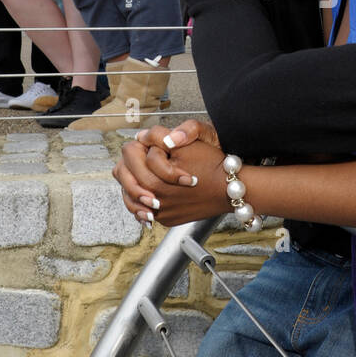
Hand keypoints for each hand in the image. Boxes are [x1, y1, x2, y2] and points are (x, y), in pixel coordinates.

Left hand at [113, 123, 227, 227]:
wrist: (229, 189)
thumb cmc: (211, 165)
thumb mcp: (184, 143)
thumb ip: (157, 137)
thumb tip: (140, 137)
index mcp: (153, 181)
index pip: (129, 155)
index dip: (139, 145)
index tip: (149, 145)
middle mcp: (153, 202)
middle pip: (126, 177)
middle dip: (134, 163)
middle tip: (145, 157)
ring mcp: (160, 214)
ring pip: (131, 197)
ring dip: (134, 183)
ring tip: (145, 173)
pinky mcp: (167, 220)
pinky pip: (145, 210)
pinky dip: (145, 199)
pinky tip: (153, 190)